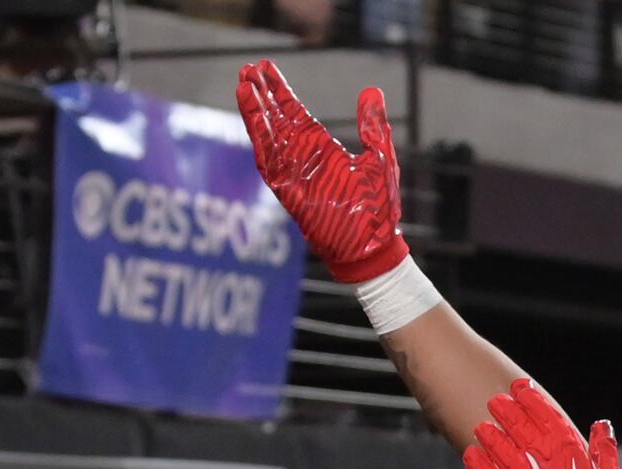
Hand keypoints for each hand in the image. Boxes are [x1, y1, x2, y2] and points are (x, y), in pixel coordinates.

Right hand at [235, 60, 407, 282]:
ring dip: (255, 113)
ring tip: (243, 86)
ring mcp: (295, 175)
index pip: (295, 113)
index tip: (266, 67)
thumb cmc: (379, 210)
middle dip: (262, 96)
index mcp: (324, 150)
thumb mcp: (379, 158)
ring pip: (268, 138)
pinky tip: (253, 119)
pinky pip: (270, 164)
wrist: (374, 248)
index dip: (280, 91)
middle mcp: (305, 159)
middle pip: (276, 120)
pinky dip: (261, 141)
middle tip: (247, 69)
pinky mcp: (289, 192)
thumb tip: (372, 90)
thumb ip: (373, 126)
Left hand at [463, 379, 621, 468]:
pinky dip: (477, 464)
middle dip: (504, 410)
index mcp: (568, 450)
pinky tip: (472, 455)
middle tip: (495, 402)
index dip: (529, 397)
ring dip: (489, 435)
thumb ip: (604, 448)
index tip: (520, 388)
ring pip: (498, 447)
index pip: (544, 412)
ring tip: (483, 428)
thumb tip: (603, 427)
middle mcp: (543, 460)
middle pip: (517, 424)